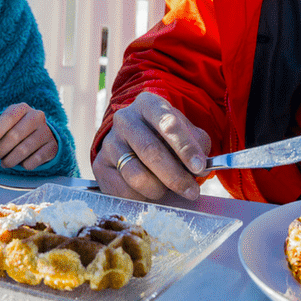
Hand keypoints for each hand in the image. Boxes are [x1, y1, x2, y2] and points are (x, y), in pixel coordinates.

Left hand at [0, 103, 58, 169]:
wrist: (35, 140)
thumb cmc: (9, 132)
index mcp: (21, 108)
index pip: (7, 118)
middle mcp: (37, 116)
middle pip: (15, 135)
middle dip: (0, 150)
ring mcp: (46, 131)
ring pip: (24, 149)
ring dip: (10, 160)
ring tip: (4, 163)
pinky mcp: (53, 145)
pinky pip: (36, 159)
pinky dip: (24, 165)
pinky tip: (21, 163)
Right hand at [93, 92, 210, 201]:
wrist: (134, 141)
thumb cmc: (166, 137)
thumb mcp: (185, 132)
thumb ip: (197, 144)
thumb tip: (200, 166)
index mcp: (148, 104)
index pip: (167, 123)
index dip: (185, 147)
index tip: (199, 167)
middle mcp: (125, 119)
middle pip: (151, 151)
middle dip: (175, 176)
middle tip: (192, 191)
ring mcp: (110, 142)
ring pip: (136, 174)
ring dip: (159, 189)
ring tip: (169, 191)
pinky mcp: (100, 165)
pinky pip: (123, 190)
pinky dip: (142, 197)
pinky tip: (150, 193)